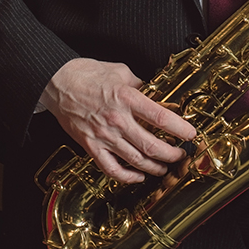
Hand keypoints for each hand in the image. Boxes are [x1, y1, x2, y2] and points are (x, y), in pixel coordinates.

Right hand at [41, 58, 195, 182]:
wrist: (57, 83)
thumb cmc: (87, 74)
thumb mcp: (120, 71)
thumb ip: (139, 84)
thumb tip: (155, 92)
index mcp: (126, 98)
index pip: (159, 117)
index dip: (179, 128)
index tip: (190, 134)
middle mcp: (117, 119)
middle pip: (151, 145)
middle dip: (171, 153)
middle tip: (181, 154)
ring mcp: (104, 136)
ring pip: (135, 160)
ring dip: (154, 167)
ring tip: (165, 167)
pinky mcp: (91, 146)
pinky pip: (111, 169)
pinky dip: (127, 176)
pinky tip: (138, 176)